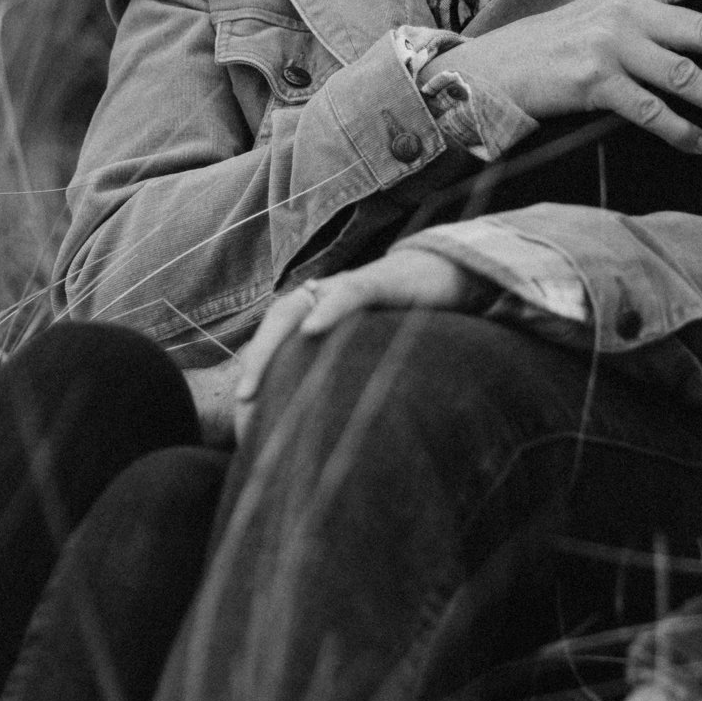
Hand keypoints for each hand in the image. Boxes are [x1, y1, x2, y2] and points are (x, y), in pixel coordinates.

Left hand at [219, 246, 484, 445]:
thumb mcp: (380, 351)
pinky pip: (349, 293)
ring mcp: (352, 286)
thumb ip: (355, 375)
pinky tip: (312, 329)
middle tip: (243, 402)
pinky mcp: (382, 280)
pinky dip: (328, 309)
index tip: (245, 411)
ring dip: (271, 345)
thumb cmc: (417, 318)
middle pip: (278, 321)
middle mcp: (330, 296)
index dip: (259, 367)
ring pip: (297, 308)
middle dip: (255, 360)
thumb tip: (337, 426)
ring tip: (253, 384)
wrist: (458, 274)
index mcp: (326, 311)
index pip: (280, 336)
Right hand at [437, 0, 701, 157]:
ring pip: (685, 76)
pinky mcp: (595, 84)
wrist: (497, 66)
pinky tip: (701, 143)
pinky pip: (652, 111)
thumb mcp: (602, 9)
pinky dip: (682, 130)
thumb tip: (701, 22)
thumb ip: (647, 8)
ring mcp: (611, 48)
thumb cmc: (557, 43)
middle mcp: (626, 13)